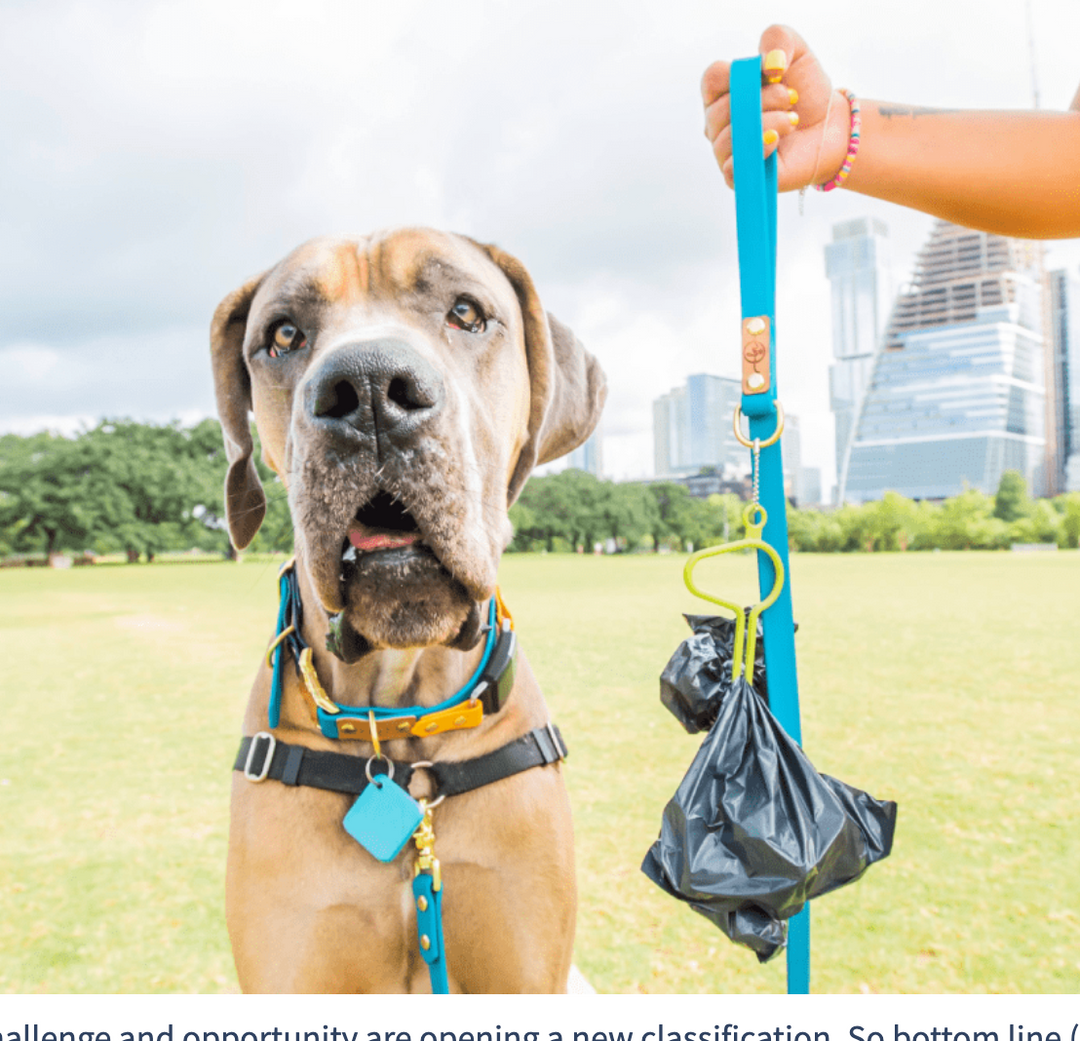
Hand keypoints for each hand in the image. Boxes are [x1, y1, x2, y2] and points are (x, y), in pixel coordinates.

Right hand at [702, 24, 849, 191]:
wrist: (830, 128)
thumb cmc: (807, 93)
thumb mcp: (796, 52)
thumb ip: (777, 39)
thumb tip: (769, 64)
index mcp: (723, 94)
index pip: (711, 79)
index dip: (740, 73)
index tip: (772, 72)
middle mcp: (718, 125)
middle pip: (721, 109)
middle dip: (763, 99)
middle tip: (791, 98)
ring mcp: (727, 152)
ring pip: (728, 138)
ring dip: (767, 122)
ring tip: (791, 120)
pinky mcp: (740, 176)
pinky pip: (733, 167)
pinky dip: (758, 149)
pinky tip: (777, 141)